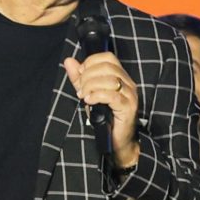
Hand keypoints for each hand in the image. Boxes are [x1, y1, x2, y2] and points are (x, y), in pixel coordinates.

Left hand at [63, 51, 142, 171]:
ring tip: (84, 97)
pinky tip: (89, 102)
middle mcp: (128, 83)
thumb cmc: (105, 118)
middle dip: (88, 76)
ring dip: (91, 86)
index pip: (108, 57)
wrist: (118, 141)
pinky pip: (111, 95)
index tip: (80, 74)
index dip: (91, 62)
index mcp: (121, 77)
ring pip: (109, 79)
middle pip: (107, 67)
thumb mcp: (88, 94)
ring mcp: (130, 95)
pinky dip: (97, 96)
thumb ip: (79, 78)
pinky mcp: (128, 107)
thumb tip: (69, 61)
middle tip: (80, 90)